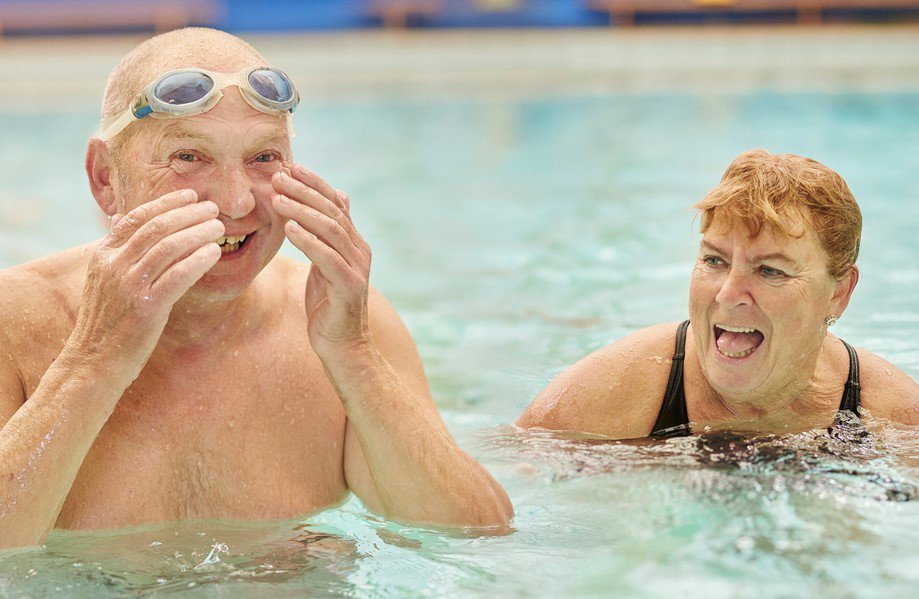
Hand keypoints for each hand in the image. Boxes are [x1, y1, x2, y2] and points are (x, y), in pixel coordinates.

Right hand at [69, 189, 222, 377]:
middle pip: (156, 227)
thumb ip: (117, 251)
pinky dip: (198, 260)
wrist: (94, 361)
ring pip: (168, 247)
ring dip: (198, 232)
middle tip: (212, 208)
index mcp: (104, 255)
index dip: (166, 203)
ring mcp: (128, 286)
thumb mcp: (104, 279)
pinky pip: (177, 276)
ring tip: (219, 227)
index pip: (136, 217)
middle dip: (188, 213)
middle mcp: (114, 266)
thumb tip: (120, 218)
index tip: (191, 195)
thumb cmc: (107, 321)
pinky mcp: (146, 307)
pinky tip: (215, 252)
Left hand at [272, 165, 371, 358]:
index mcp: (354, 242)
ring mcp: (357, 267)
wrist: (343, 346)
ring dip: (301, 211)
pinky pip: (327, 257)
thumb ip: (329, 235)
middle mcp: (360, 250)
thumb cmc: (329, 305)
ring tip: (277, 198)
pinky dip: (308, 241)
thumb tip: (339, 197)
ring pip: (329, 229)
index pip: (334, 203)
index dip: (313, 183)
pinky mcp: (349, 285)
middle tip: (277, 177)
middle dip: (303, 191)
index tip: (289, 167)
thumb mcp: (327, 264)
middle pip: (331, 211)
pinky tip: (288, 229)